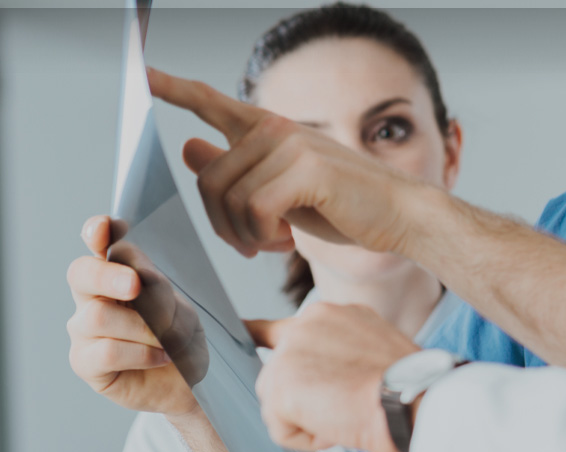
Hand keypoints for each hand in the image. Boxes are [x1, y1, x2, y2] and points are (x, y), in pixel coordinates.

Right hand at [66, 215, 199, 416]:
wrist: (189, 383)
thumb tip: (143, 277)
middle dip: (108, 276)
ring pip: (99, 316)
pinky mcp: (84, 362)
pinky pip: (107, 351)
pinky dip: (142, 353)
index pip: (98, 243)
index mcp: (118, 273)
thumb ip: (160, 290)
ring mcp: (84, 330)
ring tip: (171, 342)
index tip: (106, 227)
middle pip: (81, 273)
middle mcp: (93, 297)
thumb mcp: (181, 308)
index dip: (97, 231)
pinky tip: (162, 357)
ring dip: (144, 328)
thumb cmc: (182, 339)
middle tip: (136, 286)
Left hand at [146, 67, 434, 257]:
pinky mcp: (305, 169)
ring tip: (272, 244)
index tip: (141, 72)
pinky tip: (284, 243)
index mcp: (269, 130)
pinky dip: (262, 236)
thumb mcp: (283, 192)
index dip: (173, 88)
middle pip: (209, 179)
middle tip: (251, 244)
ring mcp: (290, 145)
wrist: (402, 217)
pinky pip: (255, 209)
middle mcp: (275, 129)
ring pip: (229, 198)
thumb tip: (190, 146)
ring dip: (244, 235)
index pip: (211, 103)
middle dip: (222, 223)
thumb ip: (239, 171)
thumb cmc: (347, 207)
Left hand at [246, 303, 420, 451]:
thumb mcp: (373, 348)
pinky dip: (307, 439)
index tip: (246, 331)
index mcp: (329, 314)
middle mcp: (305, 324)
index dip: (261, 335)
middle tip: (344, 404)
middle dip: (305, 396)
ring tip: (346, 414)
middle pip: (281, 373)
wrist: (412, 397)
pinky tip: (336, 427)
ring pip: (278, 403)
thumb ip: (339, 350)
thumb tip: (324, 377)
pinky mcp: (278, 386)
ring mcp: (288, 353)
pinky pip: (281, 429)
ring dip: (308, 418)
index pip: (282, 326)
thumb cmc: (408, 383)